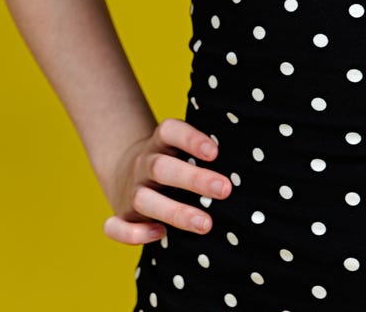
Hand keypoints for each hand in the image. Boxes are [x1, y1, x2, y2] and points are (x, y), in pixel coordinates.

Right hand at [101, 117, 230, 244]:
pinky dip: (134, 234)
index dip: (191, 139)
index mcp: (160, 143)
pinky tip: (159, 234)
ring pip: (144, 199)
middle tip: (225, 189)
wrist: (126, 172)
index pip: (169, 131)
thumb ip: (204, 152)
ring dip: (175, 212)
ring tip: (205, 224)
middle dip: (194, 179)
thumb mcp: (181, 147)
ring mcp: (131, 190)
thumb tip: (246, 162)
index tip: (215, 152)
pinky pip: (118, 227)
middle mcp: (144, 164)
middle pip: (162, 167)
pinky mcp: (121, 215)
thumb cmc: (172, 161)